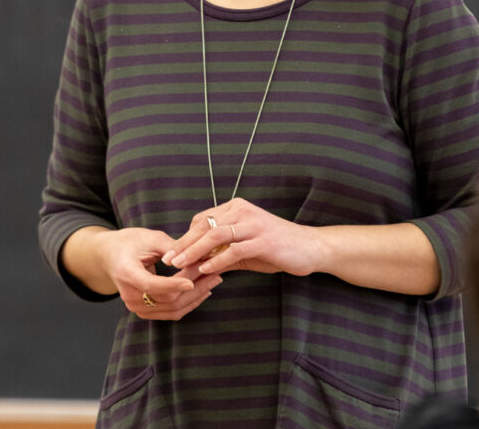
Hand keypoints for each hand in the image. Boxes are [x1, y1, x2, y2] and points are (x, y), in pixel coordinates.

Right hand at [96, 227, 222, 319]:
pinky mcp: (145, 311)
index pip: (152, 285)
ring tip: (213, 281)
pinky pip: (170, 313)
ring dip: (196, 297)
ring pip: (173, 310)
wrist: (111, 256)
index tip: (193, 280)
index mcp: (127, 273)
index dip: (173, 284)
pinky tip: (202, 290)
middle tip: (215, 273)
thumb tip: (198, 254)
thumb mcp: (149, 238)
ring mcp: (136, 306)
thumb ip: (172, 248)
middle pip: (167, 300)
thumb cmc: (130, 242)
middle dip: (194, 287)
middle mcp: (130, 295)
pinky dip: (188, 303)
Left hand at [161, 198, 324, 276]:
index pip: (202, 220)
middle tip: (168, 261)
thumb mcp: (245, 249)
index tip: (170, 253)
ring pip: (215, 235)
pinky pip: (234, 250)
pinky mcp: (263, 240)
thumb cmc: (276, 248)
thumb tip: (194, 267)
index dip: (184, 237)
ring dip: (194, 251)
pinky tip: (205, 270)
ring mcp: (253, 224)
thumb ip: (221, 254)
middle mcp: (242, 211)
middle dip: (183, 244)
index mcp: (236, 208)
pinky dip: (217, 260)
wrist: (310, 248)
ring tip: (180, 266)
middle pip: (205, 226)